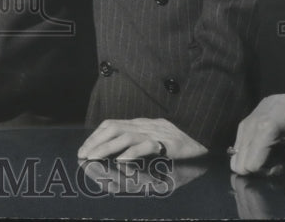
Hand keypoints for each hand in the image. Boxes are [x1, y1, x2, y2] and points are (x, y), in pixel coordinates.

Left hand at [78, 117, 207, 160]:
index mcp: (138, 124)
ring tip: (94, 157)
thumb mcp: (154, 136)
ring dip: (107, 147)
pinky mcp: (167, 143)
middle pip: (113, 129)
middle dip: (95, 142)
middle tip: (82, 155)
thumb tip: (119, 151)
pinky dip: (133, 152)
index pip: (111, 125)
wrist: (202, 134)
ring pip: (125, 136)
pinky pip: (147, 146)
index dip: (95, 136)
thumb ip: (138, 140)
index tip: (83, 148)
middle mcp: (143, 126)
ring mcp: (154, 133)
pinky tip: (121, 160)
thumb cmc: (177, 139)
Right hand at [230, 93, 284, 179]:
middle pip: (241, 165)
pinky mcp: (242, 127)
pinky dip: (247, 157)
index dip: (266, 172)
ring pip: (235, 159)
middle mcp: (248, 130)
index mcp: (264, 132)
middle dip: (257, 171)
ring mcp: (243, 128)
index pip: (252, 165)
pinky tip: (263, 151)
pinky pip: (236, 150)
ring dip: (250, 164)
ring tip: (268, 159)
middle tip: (274, 165)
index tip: (281, 167)